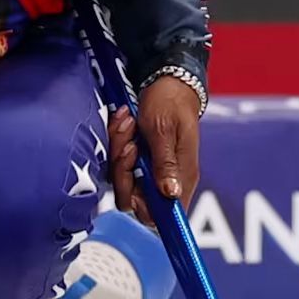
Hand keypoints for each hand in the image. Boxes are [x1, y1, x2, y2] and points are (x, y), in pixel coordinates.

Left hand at [108, 78, 201, 225]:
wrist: (168, 82)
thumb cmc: (171, 103)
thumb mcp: (165, 131)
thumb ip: (165, 163)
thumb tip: (171, 194)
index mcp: (180, 177)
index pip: (162, 216)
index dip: (142, 207)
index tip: (134, 181)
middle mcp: (165, 180)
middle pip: (134, 199)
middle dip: (124, 171)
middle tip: (130, 142)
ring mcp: (151, 170)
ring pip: (123, 179)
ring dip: (119, 151)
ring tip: (128, 125)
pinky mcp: (139, 160)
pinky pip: (120, 163)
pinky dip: (118, 143)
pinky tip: (124, 123)